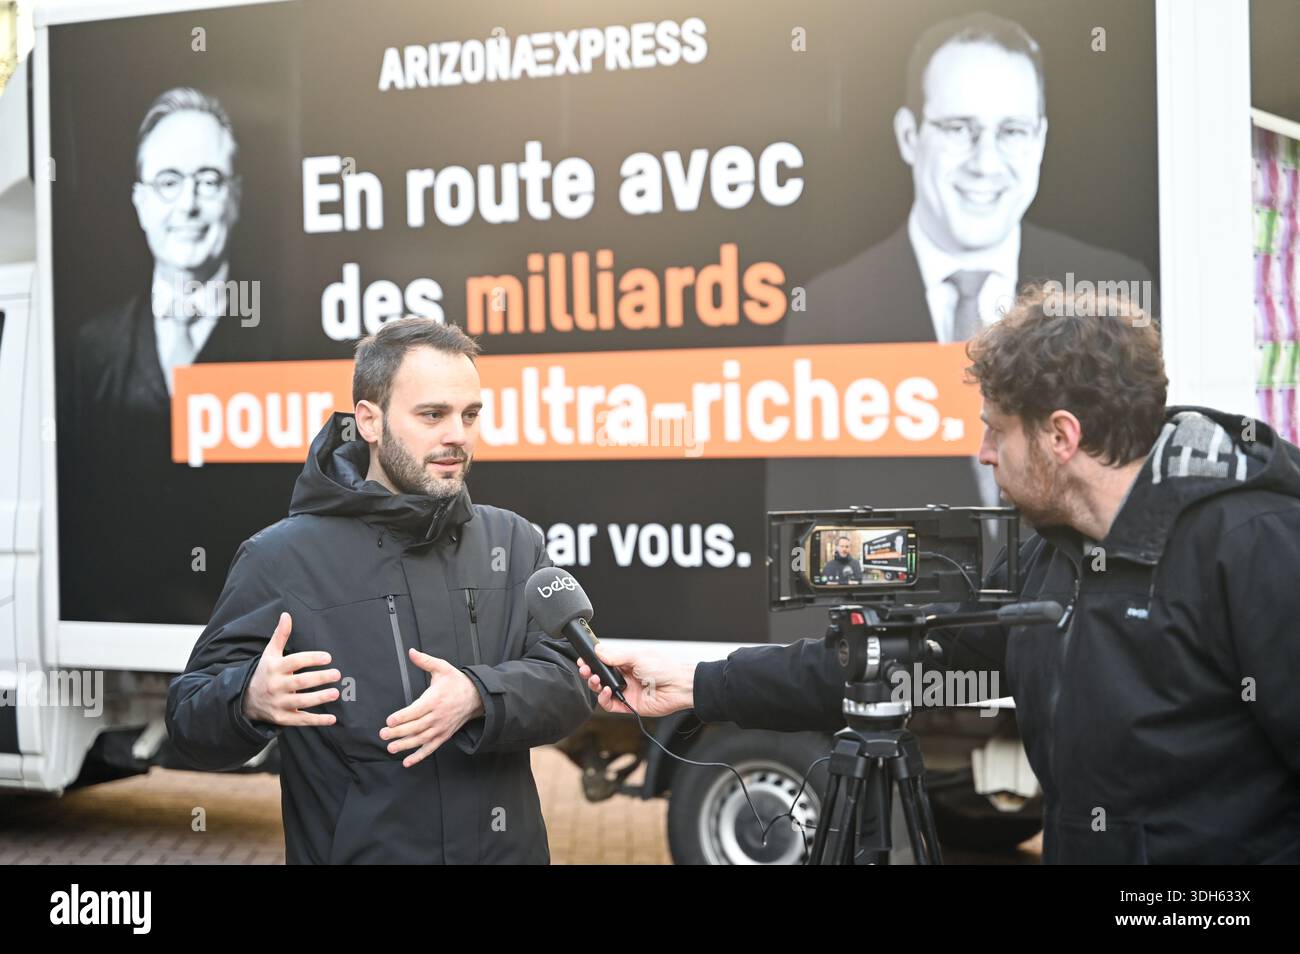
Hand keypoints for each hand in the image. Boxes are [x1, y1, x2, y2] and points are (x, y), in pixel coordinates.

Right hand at [243, 612, 340, 726]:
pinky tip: (332, 719)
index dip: (311, 659)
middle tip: (337, 674)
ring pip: (301, 702)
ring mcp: (279, 703)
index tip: (328, 657)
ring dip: (319, 699)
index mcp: (274, 668)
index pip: (294, 662)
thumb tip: (286, 615)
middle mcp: (276, 686)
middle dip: (319, 678)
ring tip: (336, 693)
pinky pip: (301, 720)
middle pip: (299, 683)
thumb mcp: (270, 653)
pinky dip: (317, 721)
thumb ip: (280, 635)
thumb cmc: (265, 672)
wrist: (246, 700)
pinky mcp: (282, 718)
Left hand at [381, 649, 485, 767]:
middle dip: (398, 732)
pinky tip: (407, 761)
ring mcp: (441, 728)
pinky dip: (419, 756)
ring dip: (405, 745)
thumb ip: (425, 661)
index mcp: (435, 700)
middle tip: (383, 734)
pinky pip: (431, 748)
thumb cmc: (456, 682)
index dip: (402, 716)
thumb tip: (411, 652)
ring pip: (421, 739)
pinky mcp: (444, 735)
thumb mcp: (442, 668)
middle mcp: (438, 716)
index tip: (389, 721)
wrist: (476, 697)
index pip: (416, 710)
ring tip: (390, 748)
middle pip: (416, 726)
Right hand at [577, 643, 693, 717]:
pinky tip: (606, 691)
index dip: (592, 661)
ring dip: (594, 685)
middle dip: (589, 672)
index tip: (583, 659)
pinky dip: (604, 699)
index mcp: (626, 662)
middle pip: (600, 676)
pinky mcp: (628, 705)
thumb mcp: (637, 656)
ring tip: (594, 679)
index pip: (603, 662)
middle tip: (584, 669)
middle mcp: (624, 677)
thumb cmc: (664, 668)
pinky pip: (610, 705)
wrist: (678, 686)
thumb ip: (615, 656)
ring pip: (602, 690)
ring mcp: (625, 691)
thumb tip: (598, 650)